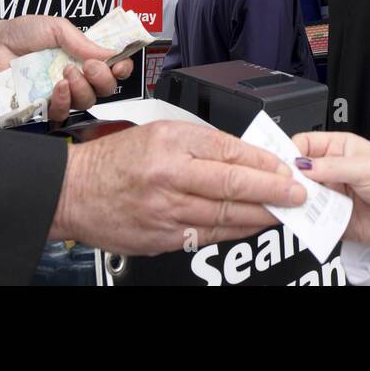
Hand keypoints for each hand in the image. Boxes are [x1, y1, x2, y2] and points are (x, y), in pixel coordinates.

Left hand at [0, 16, 132, 121]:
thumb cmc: (22, 33)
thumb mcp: (56, 28)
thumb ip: (81, 41)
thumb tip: (110, 53)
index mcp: (83, 55)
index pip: (113, 67)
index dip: (121, 68)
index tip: (119, 63)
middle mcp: (77, 76)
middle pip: (106, 88)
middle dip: (104, 78)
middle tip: (90, 66)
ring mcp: (61, 93)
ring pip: (87, 102)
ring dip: (83, 88)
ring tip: (67, 72)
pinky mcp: (44, 106)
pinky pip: (63, 113)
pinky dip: (64, 101)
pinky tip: (58, 87)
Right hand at [50, 121, 306, 254]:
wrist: (73, 191)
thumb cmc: (114, 159)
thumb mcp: (158, 132)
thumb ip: (200, 143)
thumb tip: (243, 155)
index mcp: (170, 143)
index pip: (228, 150)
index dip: (262, 160)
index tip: (284, 165)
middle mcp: (168, 176)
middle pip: (232, 184)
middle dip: (272, 190)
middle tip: (297, 193)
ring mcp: (165, 211)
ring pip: (224, 215)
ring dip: (259, 214)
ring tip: (282, 212)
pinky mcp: (161, 238)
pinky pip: (206, 236)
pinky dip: (233, 231)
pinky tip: (250, 225)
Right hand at [291, 131, 369, 247]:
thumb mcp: (365, 168)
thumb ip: (332, 167)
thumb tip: (302, 165)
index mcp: (337, 148)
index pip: (304, 144)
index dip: (291, 152)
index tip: (284, 165)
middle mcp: (330, 170)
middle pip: (298, 173)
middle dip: (291, 180)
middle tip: (288, 188)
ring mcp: (329, 195)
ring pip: (301, 196)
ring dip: (298, 201)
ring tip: (297, 205)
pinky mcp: (330, 218)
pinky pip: (311, 219)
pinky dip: (306, 220)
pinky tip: (307, 220)